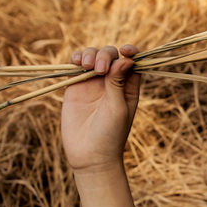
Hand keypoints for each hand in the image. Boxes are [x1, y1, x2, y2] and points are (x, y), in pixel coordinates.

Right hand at [61, 44, 141, 174]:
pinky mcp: (75, 87)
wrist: (89, 155)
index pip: (131, 62)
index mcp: (128, 87)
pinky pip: (76, 66)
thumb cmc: (110, 134)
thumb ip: (118, 83)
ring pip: (93, 56)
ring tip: (87, 65)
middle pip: (111, 56)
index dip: (130, 52)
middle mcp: (112, 82)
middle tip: (99, 70)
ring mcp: (93, 83)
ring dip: (90, 54)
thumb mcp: (118, 108)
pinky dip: (76, 58)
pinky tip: (76, 62)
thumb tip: (126, 59)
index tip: (125, 51)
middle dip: (105, 55)